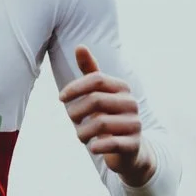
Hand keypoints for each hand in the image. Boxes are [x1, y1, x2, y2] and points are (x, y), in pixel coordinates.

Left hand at [61, 47, 154, 185]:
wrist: (129, 150)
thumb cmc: (108, 117)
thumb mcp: (99, 94)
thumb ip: (90, 72)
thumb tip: (80, 46)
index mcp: (122, 88)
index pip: (97, 79)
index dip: (75, 87)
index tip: (60, 98)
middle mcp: (131, 103)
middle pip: (96, 100)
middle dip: (76, 112)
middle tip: (71, 120)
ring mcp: (134, 124)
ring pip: (100, 123)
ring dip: (82, 132)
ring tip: (81, 136)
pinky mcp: (134, 145)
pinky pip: (112, 143)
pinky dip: (97, 146)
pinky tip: (92, 147)